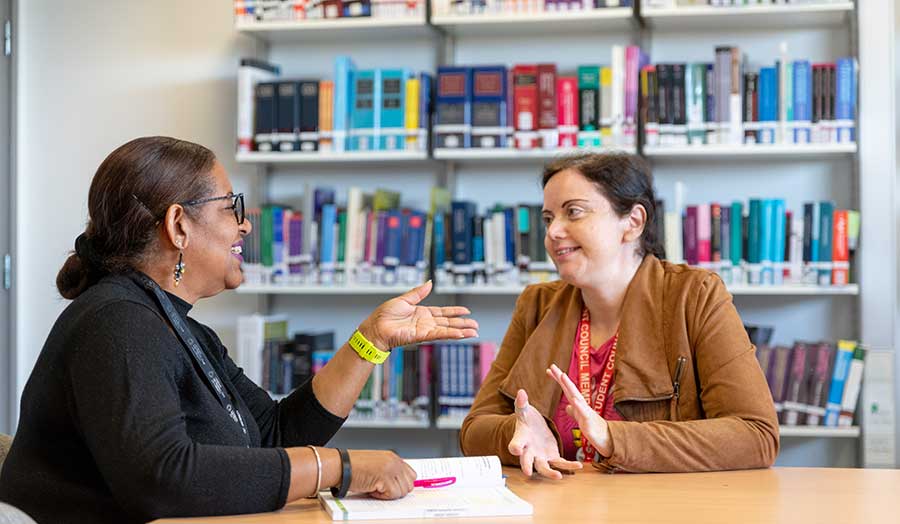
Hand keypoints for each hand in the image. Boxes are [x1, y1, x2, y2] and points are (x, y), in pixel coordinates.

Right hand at [347, 450, 416, 499]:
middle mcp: (394, 462)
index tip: (394, 488)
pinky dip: (382, 496)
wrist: (340, 466)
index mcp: (392, 457)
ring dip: (389, 494)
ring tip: (375, 487)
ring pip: (402, 491)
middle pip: (409, 484)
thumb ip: (389, 470)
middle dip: (397, 490)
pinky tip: (371, 489)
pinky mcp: (386, 478)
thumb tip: (400, 484)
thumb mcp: (376, 464)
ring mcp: (391, 469)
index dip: (402, 484)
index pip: (411, 474)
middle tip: (382, 488)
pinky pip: (392, 495)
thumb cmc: (352, 466)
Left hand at [358, 280, 477, 349]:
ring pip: (447, 329)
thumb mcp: (404, 299)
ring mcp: (424, 330)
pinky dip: (451, 334)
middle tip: (475, 325)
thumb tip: (430, 282)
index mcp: (422, 313)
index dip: (455, 311)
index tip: (467, 311)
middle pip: (448, 322)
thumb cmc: (384, 315)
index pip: (443, 312)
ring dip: (461, 331)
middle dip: (462, 323)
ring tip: (474, 332)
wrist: (376, 328)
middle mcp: (425, 322)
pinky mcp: (421, 336)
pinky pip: (439, 334)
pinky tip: (461, 334)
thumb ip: (418, 292)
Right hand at [507, 389, 582, 479]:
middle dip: (527, 466)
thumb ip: (522, 404)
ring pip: (544, 467)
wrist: (534, 428)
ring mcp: (541, 456)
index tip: (516, 449)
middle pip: (527, 461)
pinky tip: (578, 465)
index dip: (515, 447)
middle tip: (527, 472)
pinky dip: (568, 466)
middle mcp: (529, 451)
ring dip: (550, 473)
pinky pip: (560, 463)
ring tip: (558, 476)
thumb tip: (521, 393)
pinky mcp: (552, 457)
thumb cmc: (527, 421)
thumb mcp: (524, 411)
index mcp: (521, 439)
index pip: (515, 443)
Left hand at [546, 364, 612, 458]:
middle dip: (561, 377)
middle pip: (570, 388)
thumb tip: (567, 406)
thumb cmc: (594, 428)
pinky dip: (579, 405)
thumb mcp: (580, 419)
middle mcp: (581, 404)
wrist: (607, 439)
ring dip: (569, 385)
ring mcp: (585, 411)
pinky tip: (573, 400)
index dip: (558, 379)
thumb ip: (574, 412)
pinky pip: (584, 412)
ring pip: (576, 396)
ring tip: (562, 375)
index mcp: (578, 404)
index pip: (566, 389)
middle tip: (552, 365)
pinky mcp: (589, 420)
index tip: (549, 370)